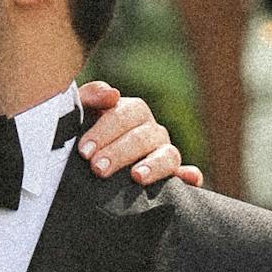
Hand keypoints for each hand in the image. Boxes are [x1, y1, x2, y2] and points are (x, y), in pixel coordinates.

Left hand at [75, 80, 201, 186]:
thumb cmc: (84, 137)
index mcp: (131, 112)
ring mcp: (165, 153)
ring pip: (168, 155)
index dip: (104, 132)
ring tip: (136, 177)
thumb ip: (90, 97)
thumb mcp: (81, 115)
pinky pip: (189, 175)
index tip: (84, 151)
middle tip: (97, 168)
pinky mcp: (175, 176)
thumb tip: (113, 94)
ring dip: (153, 165)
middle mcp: (151, 131)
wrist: (86, 166)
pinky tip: (187, 178)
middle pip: (142, 137)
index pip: (124, 114)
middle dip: (119, 153)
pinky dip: (190, 176)